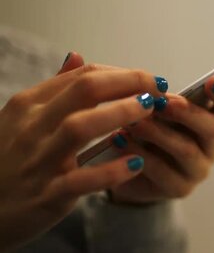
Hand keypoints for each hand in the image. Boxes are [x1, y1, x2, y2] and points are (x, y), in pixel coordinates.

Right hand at [0, 52, 167, 251]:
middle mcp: (32, 127)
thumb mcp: (20, 120)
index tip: (150, 80)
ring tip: (151, 111)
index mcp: (29, 105)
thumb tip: (77, 56)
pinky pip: (81, 179)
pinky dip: (111, 170)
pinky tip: (136, 162)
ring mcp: (38, 161)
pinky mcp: (46, 195)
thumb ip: (53, 90)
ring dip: (120, 113)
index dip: (123, 74)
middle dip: (128, 83)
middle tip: (160, 88)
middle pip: (85, 91)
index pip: (83, 77)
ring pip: (80, 126)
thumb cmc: (6, 162)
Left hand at [108, 75, 213, 203]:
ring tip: (132, 122)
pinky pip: (162, 170)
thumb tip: (157, 89)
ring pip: (187, 150)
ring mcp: (199, 170)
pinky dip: (140, 153)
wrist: (127, 170)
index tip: (213, 80)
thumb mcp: (160, 113)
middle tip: (162, 102)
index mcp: (213, 122)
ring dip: (158, 133)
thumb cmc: (149, 132)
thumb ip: (167, 101)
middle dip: (187, 113)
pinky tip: (120, 140)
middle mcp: (212, 147)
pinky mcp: (179, 188)